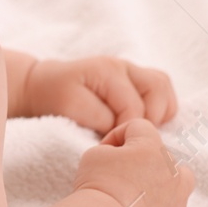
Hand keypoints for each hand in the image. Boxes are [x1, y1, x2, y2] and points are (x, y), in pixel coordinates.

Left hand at [22, 56, 177, 132]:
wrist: (44, 86)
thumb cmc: (54, 97)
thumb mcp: (69, 107)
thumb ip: (100, 117)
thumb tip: (126, 127)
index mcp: (107, 70)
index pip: (133, 106)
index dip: (125, 128)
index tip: (109, 140)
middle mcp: (124, 66)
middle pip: (158, 89)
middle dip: (149, 118)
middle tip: (130, 136)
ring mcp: (132, 71)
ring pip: (163, 88)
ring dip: (159, 112)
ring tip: (139, 129)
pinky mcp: (136, 80)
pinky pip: (162, 91)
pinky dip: (160, 108)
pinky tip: (144, 122)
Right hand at [74, 118, 193, 206]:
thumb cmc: (98, 186)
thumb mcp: (94, 153)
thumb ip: (112, 148)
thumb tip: (122, 157)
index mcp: (155, 148)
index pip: (138, 127)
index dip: (116, 137)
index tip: (103, 153)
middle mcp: (174, 171)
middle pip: (158, 155)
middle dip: (139, 160)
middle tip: (115, 174)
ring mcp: (178, 200)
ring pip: (173, 182)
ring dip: (155, 182)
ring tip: (130, 193)